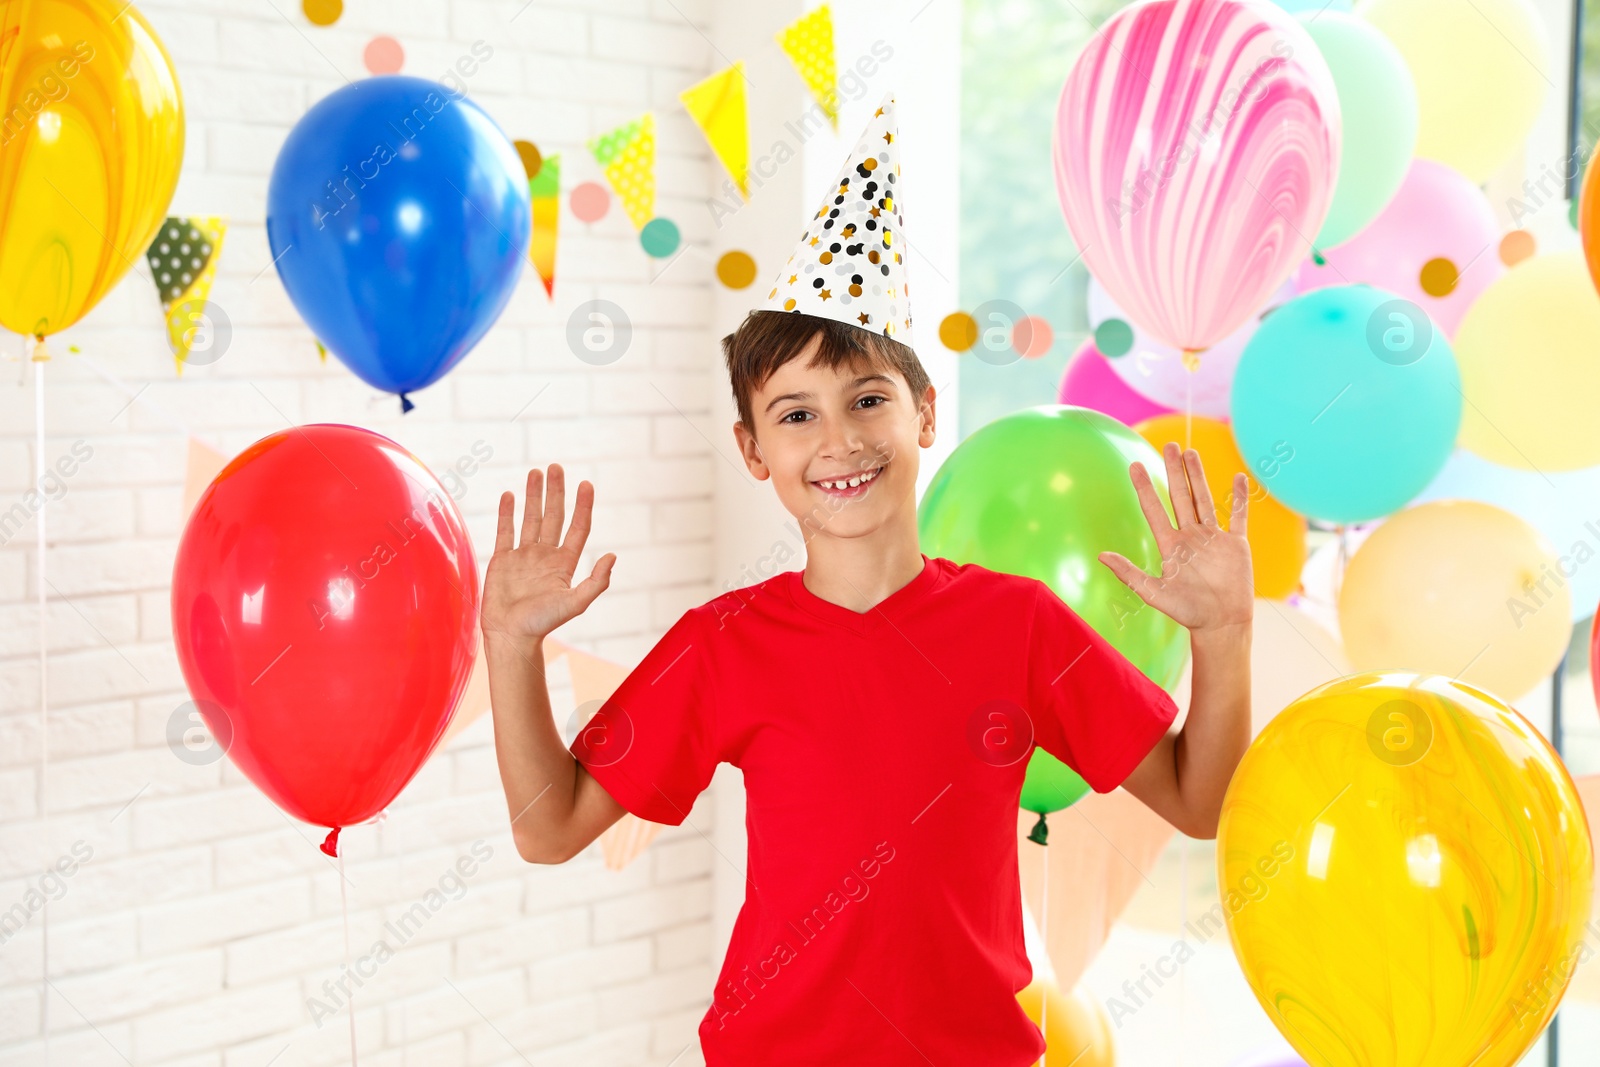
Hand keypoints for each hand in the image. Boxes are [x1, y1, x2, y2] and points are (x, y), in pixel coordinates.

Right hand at [482, 464, 615, 642]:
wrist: (510, 636)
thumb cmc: (543, 623)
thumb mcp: (575, 604)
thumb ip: (596, 582)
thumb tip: (613, 556)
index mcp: (565, 563)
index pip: (578, 527)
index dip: (583, 506)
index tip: (586, 484)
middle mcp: (546, 555)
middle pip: (554, 516)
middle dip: (556, 492)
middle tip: (556, 467)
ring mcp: (524, 556)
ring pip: (530, 518)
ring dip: (534, 496)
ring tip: (536, 472)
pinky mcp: (503, 560)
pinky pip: (505, 531)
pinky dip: (507, 513)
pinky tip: (509, 495)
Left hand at [1098, 441, 1253, 633]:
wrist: (1220, 624)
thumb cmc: (1186, 612)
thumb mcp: (1154, 592)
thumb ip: (1129, 573)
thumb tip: (1101, 556)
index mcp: (1170, 545)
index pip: (1155, 509)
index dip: (1145, 488)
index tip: (1135, 466)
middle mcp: (1190, 536)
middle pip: (1180, 496)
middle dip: (1174, 471)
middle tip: (1168, 445)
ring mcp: (1213, 538)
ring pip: (1205, 499)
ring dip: (1198, 476)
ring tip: (1190, 453)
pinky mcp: (1236, 543)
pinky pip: (1238, 515)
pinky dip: (1240, 498)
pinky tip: (1239, 478)